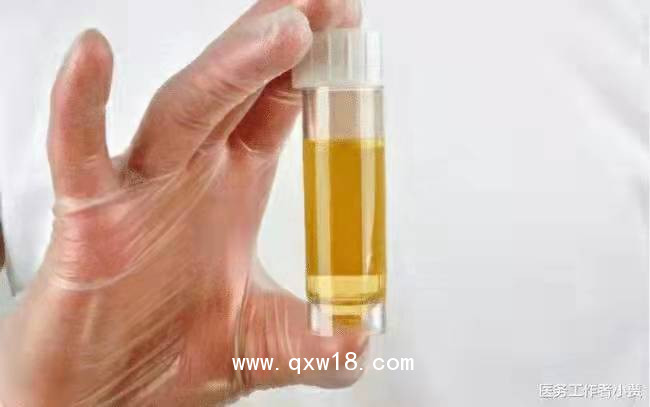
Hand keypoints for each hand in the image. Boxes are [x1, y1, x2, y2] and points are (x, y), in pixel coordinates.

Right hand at [0, 1, 364, 404]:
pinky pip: (80, 156)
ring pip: (184, 111)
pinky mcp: (89, 222)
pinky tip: (93, 58)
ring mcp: (140, 193)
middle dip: (281, 42)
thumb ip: (314, 342)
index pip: (278, 110)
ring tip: (281, 26)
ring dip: (231, 67)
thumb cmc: (165, 359)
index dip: (312, 70)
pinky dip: (79, 108)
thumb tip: (361, 336)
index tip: (348, 28)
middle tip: (324, 2)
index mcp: (232, 191)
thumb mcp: (262, 346)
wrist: (100, 401)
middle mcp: (190, 179)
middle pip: (240, 91)